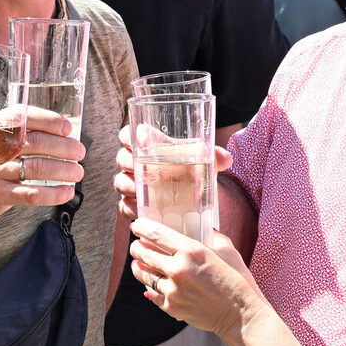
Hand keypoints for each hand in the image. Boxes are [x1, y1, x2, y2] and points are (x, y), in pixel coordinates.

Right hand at [0, 108, 83, 214]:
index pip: (25, 117)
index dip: (50, 121)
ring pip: (37, 168)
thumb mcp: (3, 139)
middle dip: (65, 147)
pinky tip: (66, 192)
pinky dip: (53, 193)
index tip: (68, 128)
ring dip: (63, 170)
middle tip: (79, 152)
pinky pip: (30, 194)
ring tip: (77, 172)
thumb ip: (29, 132)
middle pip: (36, 142)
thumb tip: (69, 129)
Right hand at [115, 125, 233, 218]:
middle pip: (122, 158)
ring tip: (144, 192)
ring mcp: (130, 183)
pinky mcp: (131, 203)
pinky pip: (124, 206)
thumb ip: (213, 156)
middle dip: (130, 163)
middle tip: (145, 168)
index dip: (128, 136)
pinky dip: (131, 208)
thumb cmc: (190, 170)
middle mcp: (133, 162)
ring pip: (120, 182)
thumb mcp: (200, 160)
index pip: (127, 134)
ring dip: (130, 186)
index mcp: (145, 144)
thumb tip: (225, 159)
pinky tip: (142, 211)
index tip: (140, 140)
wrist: (190, 195)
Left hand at [128, 217, 267, 342]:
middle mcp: (178, 270)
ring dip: (138, 267)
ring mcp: (172, 290)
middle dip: (136, 247)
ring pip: (144, 275)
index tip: (137, 226)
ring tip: (138, 263)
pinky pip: (152, 294)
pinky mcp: (171, 307)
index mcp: (191, 251)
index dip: (142, 228)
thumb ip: (213, 236)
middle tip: (136, 245)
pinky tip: (150, 284)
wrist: (241, 316)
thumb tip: (206, 227)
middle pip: (144, 254)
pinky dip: (150, 287)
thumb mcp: (228, 251)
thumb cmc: (238, 281)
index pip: (156, 234)